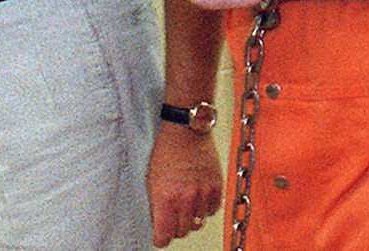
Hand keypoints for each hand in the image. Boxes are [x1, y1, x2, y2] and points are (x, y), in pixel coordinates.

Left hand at [148, 121, 223, 246]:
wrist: (187, 130)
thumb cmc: (166, 152)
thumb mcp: (151, 181)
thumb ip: (156, 206)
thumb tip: (160, 225)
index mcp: (165, 199)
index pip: (163, 238)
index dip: (161, 237)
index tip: (160, 234)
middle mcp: (185, 200)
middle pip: (182, 232)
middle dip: (175, 226)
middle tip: (173, 214)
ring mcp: (203, 194)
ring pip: (198, 223)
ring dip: (192, 216)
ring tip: (187, 201)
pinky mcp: (217, 187)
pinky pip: (212, 211)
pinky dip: (206, 207)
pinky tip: (199, 195)